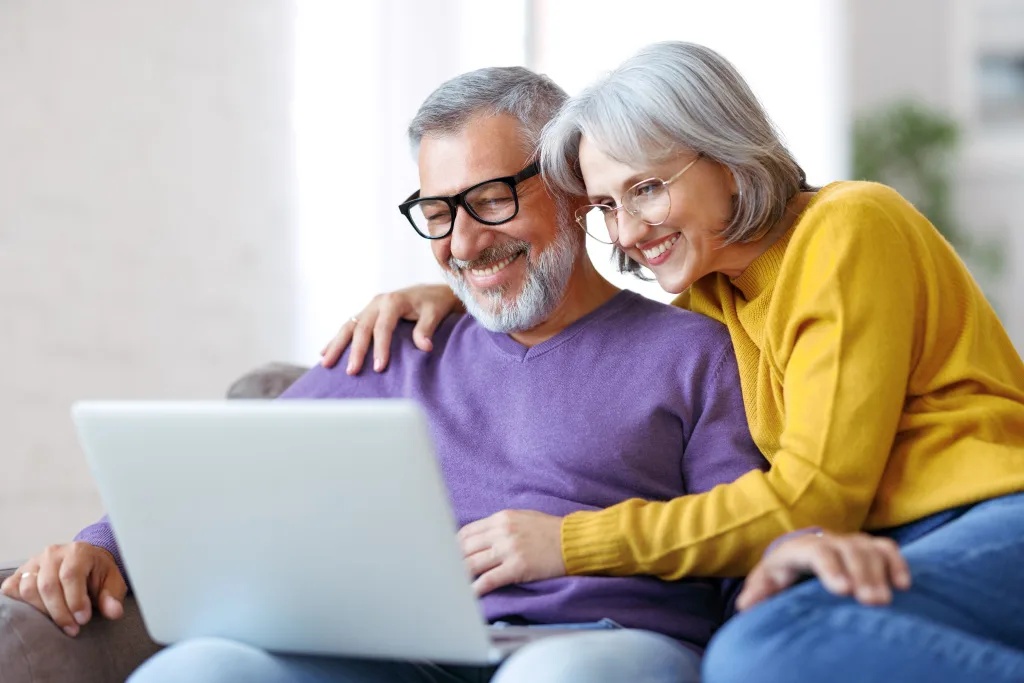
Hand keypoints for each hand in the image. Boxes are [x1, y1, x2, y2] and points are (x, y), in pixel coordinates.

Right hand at [0, 542, 127, 635]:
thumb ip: (112, 597)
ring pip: (28, 589)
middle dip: (60, 612)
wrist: (85, 564)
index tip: (83, 620)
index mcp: (78, 551)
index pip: (70, 575)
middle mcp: (53, 553)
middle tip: (73, 628)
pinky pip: (11, 589)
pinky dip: (20, 604)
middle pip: (47, 585)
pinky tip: (38, 615)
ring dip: (42, 612)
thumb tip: (114, 612)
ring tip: (59, 624)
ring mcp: (33, 562)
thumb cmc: (98, 574)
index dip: (75, 601)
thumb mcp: (112, 583)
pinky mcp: (20, 573)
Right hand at [320, 284, 461, 373]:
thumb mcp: (434, 313)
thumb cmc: (434, 303)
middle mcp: (377, 302)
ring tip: (326, 363)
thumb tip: (424, 347)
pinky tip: (324, 352)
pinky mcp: (366, 313)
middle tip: (351, 372)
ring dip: (336, 345)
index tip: (378, 368)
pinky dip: (336, 340)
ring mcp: (369, 307)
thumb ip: (427, 329)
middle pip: (361, 328)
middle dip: (355, 351)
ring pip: (349, 326)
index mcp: (393, 301)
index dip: (380, 348)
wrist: (432, 292)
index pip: (383, 327)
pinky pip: (348, 326)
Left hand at [458, 510, 565, 595]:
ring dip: (460, 576)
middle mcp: (501, 532)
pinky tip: (469, 595)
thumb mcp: (522, 518)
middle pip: (465, 548)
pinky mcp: (517, 567)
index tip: (448, 555)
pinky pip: (489, 580)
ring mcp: (508, 549)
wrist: (575, 541)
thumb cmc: (550, 530)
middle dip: (452, 561)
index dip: (453, 546)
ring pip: (472, 564)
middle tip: (445, 572)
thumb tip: (480, 538)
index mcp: (501, 518)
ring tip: (453, 585)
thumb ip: (500, 526)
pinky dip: (476, 589)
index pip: (466, 532)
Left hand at [736, 531, 910, 611]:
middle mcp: (828, 540)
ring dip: (881, 572)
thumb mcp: (767, 581)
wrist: (799, 554)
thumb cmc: (782, 573)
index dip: (831, 568)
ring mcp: (851, 541)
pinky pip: (887, 549)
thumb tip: (745, 605)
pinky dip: (897, 563)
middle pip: (848, 550)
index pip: (816, 552)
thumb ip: (759, 592)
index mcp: (800, 547)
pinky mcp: (869, 546)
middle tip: (872, 601)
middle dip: (861, 574)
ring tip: (886, 600)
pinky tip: (904, 584)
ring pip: (870, 549)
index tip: (843, 590)